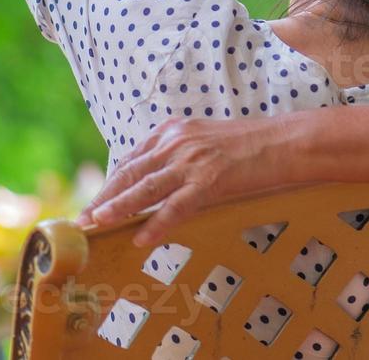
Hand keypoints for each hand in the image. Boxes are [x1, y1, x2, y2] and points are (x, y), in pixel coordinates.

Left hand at [76, 116, 294, 245]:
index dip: (111, 182)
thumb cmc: (251, 145)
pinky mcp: (210, 180)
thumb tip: (159, 183)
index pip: (132, 159)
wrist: (285, 142)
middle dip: (105, 197)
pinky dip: (156, 223)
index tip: (96, 201)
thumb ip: (180, 156)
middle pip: (131, 171)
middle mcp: (177, 141)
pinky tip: (141, 238)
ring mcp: (193, 160)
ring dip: (118, 207)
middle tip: (83, 219)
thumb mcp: (207, 142)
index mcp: (174, 131)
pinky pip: (176, 206)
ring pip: (146, 187)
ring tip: (97, 223)